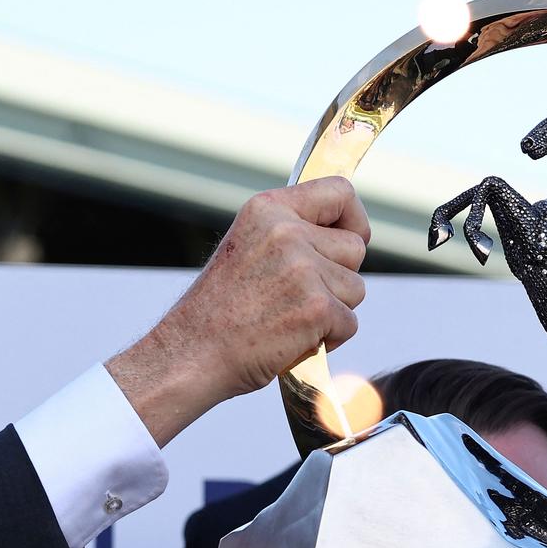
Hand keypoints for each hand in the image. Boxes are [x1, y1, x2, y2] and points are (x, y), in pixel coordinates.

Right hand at [107, 177, 370, 446]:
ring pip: (356, 288)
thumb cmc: (219, 311)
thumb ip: (291, 233)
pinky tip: (292, 340)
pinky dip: (329, 338)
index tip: (352, 236)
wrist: (190, 355)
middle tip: (297, 297)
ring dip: (333, 310)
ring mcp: (303, 269)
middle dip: (338, 276)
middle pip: (354, 248)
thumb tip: (350, 234)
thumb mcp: (247, 248)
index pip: (339, 191)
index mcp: (268, 209)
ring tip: (289, 318)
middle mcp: (286, 232)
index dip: (354, 218)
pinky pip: (349, 323)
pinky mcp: (317, 307)